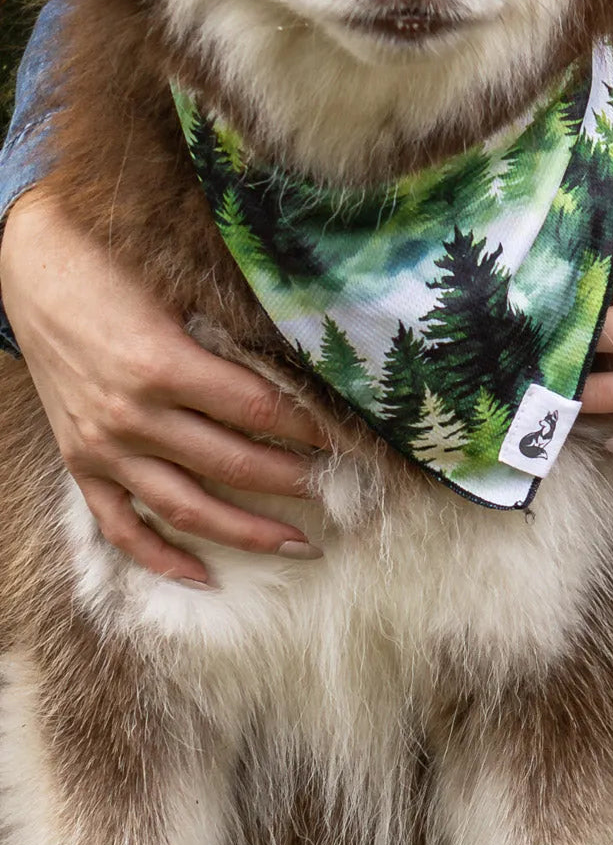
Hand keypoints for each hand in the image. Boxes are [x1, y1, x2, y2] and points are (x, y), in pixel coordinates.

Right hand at [0, 187, 328, 583]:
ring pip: (188, 508)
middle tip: (342, 492)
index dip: (309, 426)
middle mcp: (134, 416)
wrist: (31, 269)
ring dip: (249, 532)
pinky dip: (162, 557)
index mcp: (165, 365)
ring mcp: (104, 448)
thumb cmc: (111, 268)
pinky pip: (123, 527)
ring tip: (300, 542)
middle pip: (234, 463)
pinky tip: (205, 576)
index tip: (349, 438)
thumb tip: (298, 369)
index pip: (259, 408)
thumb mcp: (177, 291)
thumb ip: (230, 335)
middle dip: (296, 481)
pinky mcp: (80, 465)